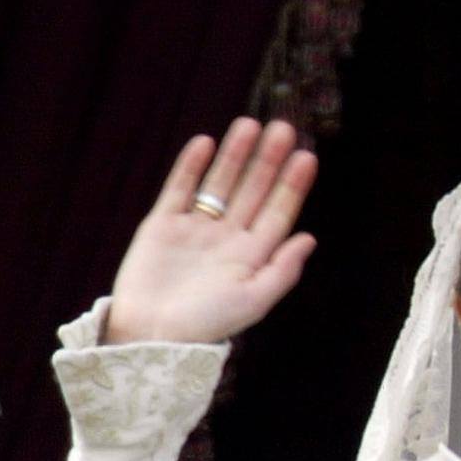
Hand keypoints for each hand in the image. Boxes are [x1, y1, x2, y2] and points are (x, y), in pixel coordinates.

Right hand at [103, 119, 318, 344]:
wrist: (151, 335)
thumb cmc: (206, 324)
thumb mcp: (253, 300)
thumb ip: (283, 270)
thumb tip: (310, 238)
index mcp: (252, 254)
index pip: (279, 212)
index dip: (293, 185)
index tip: (307, 156)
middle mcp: (227, 237)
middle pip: (253, 190)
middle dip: (268, 160)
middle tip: (284, 128)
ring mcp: (196, 228)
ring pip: (220, 183)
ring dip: (235, 155)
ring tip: (250, 125)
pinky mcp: (162, 224)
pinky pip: (180, 189)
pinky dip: (191, 167)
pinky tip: (206, 143)